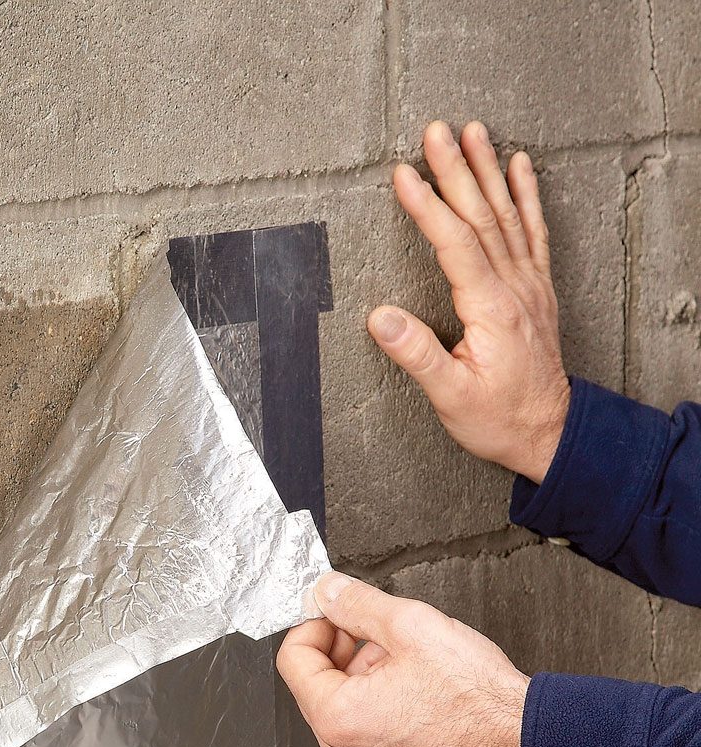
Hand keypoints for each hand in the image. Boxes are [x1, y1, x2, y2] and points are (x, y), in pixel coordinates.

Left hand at [278, 572, 527, 746]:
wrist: (525, 739)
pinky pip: (367, 734)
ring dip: (364, 679)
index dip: (315, 625)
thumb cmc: (477, 695)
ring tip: (408, 665)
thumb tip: (326, 592)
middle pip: (315, 686)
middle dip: (343, 653)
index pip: (292, 660)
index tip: (337, 613)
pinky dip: (381, 707)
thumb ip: (355, 604)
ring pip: (343, 710)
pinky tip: (417, 693)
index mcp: (337, 719)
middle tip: (381, 636)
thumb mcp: (409, 625)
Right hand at [370, 120, 569, 483]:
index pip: (455, 244)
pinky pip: (532, 231)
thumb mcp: (450, 396)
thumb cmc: (498, 418)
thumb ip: (417, 354)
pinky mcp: (536, 289)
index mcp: (490, 309)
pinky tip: (520, 167)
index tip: (404, 177)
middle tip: (435, 132)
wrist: (550, 430)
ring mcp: (529, 285)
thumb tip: (380, 318)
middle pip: (481, 217)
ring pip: (507, 215)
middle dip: (456, 171)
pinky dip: (527, 195)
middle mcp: (514, 288)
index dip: (428, 207)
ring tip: (472, 133)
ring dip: (488, 170)